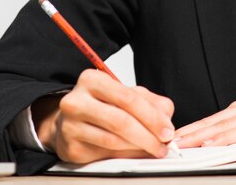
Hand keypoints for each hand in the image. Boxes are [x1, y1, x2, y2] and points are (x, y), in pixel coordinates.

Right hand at [32, 69, 175, 162]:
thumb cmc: (101, 105)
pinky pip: (103, 154)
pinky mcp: (70, 148)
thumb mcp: (126, 94)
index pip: (128, 98)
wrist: (69, 121)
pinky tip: (135, 153)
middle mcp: (76, 101)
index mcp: (92, 80)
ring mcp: (70, 125)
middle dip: (147, 135)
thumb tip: (167, 119)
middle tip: (163, 144)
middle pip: (120, 120)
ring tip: (153, 149)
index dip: (151, 116)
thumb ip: (150, 102)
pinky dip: (124, 155)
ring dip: (138, 147)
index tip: (167, 130)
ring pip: (112, 140)